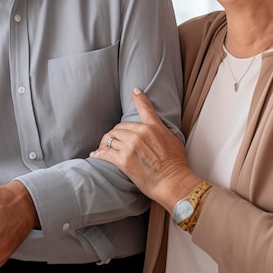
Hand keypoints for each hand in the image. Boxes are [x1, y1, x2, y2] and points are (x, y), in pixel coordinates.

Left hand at [90, 88, 200, 212]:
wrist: (173, 180)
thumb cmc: (176, 164)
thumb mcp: (174, 140)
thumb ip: (163, 132)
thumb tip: (159, 132)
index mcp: (153, 127)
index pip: (145, 108)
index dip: (139, 98)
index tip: (135, 91)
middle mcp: (140, 133)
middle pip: (120, 127)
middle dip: (114, 133)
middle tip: (111, 140)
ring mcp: (131, 146)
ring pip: (111, 138)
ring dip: (105, 143)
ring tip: (102, 148)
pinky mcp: (123, 160)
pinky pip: (106, 153)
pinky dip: (99, 154)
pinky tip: (96, 154)